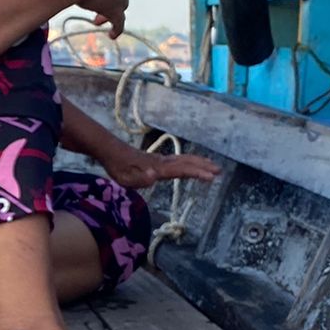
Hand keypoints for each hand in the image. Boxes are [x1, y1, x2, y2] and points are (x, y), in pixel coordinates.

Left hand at [98, 139, 221, 190]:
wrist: (110, 151)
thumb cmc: (118, 167)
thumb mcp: (127, 178)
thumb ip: (141, 178)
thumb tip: (154, 176)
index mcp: (158, 168)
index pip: (181, 170)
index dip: (197, 173)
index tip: (211, 177)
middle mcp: (162, 162)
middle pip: (187, 162)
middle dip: (203, 166)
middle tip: (219, 170)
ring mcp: (161, 160)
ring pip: (184, 160)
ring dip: (199, 162)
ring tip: (212, 165)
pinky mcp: (158, 160)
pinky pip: (178, 160)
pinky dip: (189, 161)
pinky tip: (191, 164)